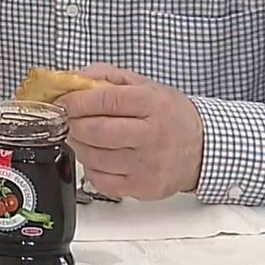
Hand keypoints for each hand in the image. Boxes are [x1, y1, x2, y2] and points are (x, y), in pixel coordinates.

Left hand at [57, 64, 203, 200]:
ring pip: (95, 158)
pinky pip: (102, 181)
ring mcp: (148, 165)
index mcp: (152, 104)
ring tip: (81, 136)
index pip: (105, 100)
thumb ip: (107, 76)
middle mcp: (152, 135)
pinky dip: (90, 168)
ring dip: (79, 145)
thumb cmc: (170, 115)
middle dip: (73, 124)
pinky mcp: (144, 188)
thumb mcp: (144, 85)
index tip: (63, 102)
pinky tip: (97, 156)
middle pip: (97, 132)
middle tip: (67, 120)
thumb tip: (73, 79)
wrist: (201, 148)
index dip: (77, 101)